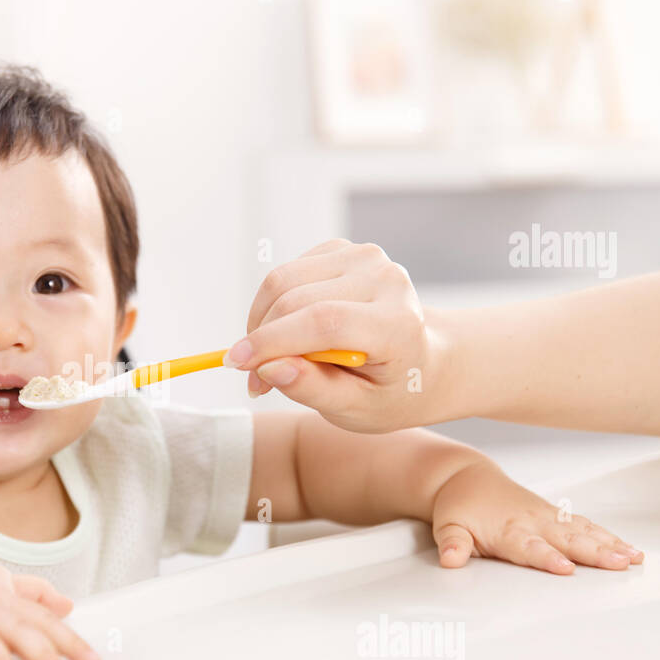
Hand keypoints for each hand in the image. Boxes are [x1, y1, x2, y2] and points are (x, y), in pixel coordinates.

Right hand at [227, 239, 446, 432]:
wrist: (422, 360)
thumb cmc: (389, 391)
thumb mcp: (357, 409)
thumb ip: (313, 389)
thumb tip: (268, 369)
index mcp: (398, 323)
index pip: (324, 322)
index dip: (273, 341)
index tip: (237, 364)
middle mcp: (386, 280)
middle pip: (296, 298)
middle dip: (260, 339)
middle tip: (253, 378)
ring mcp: (366, 258)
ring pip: (283, 280)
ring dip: (261, 321)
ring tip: (269, 358)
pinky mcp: (344, 250)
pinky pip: (286, 274)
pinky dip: (272, 306)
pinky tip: (287, 332)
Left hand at [431, 461, 643, 574]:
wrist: (467, 478)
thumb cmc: (459, 506)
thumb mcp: (447, 526)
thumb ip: (452, 544)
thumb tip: (449, 559)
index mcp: (507, 530)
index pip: (530, 548)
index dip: (548, 558)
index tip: (566, 568)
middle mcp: (532, 522)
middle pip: (567, 540)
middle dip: (595, 553)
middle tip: (621, 564)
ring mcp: (547, 517)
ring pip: (583, 531)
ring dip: (610, 545)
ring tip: (635, 559)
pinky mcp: (556, 515)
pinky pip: (586, 525)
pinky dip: (608, 536)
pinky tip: (630, 549)